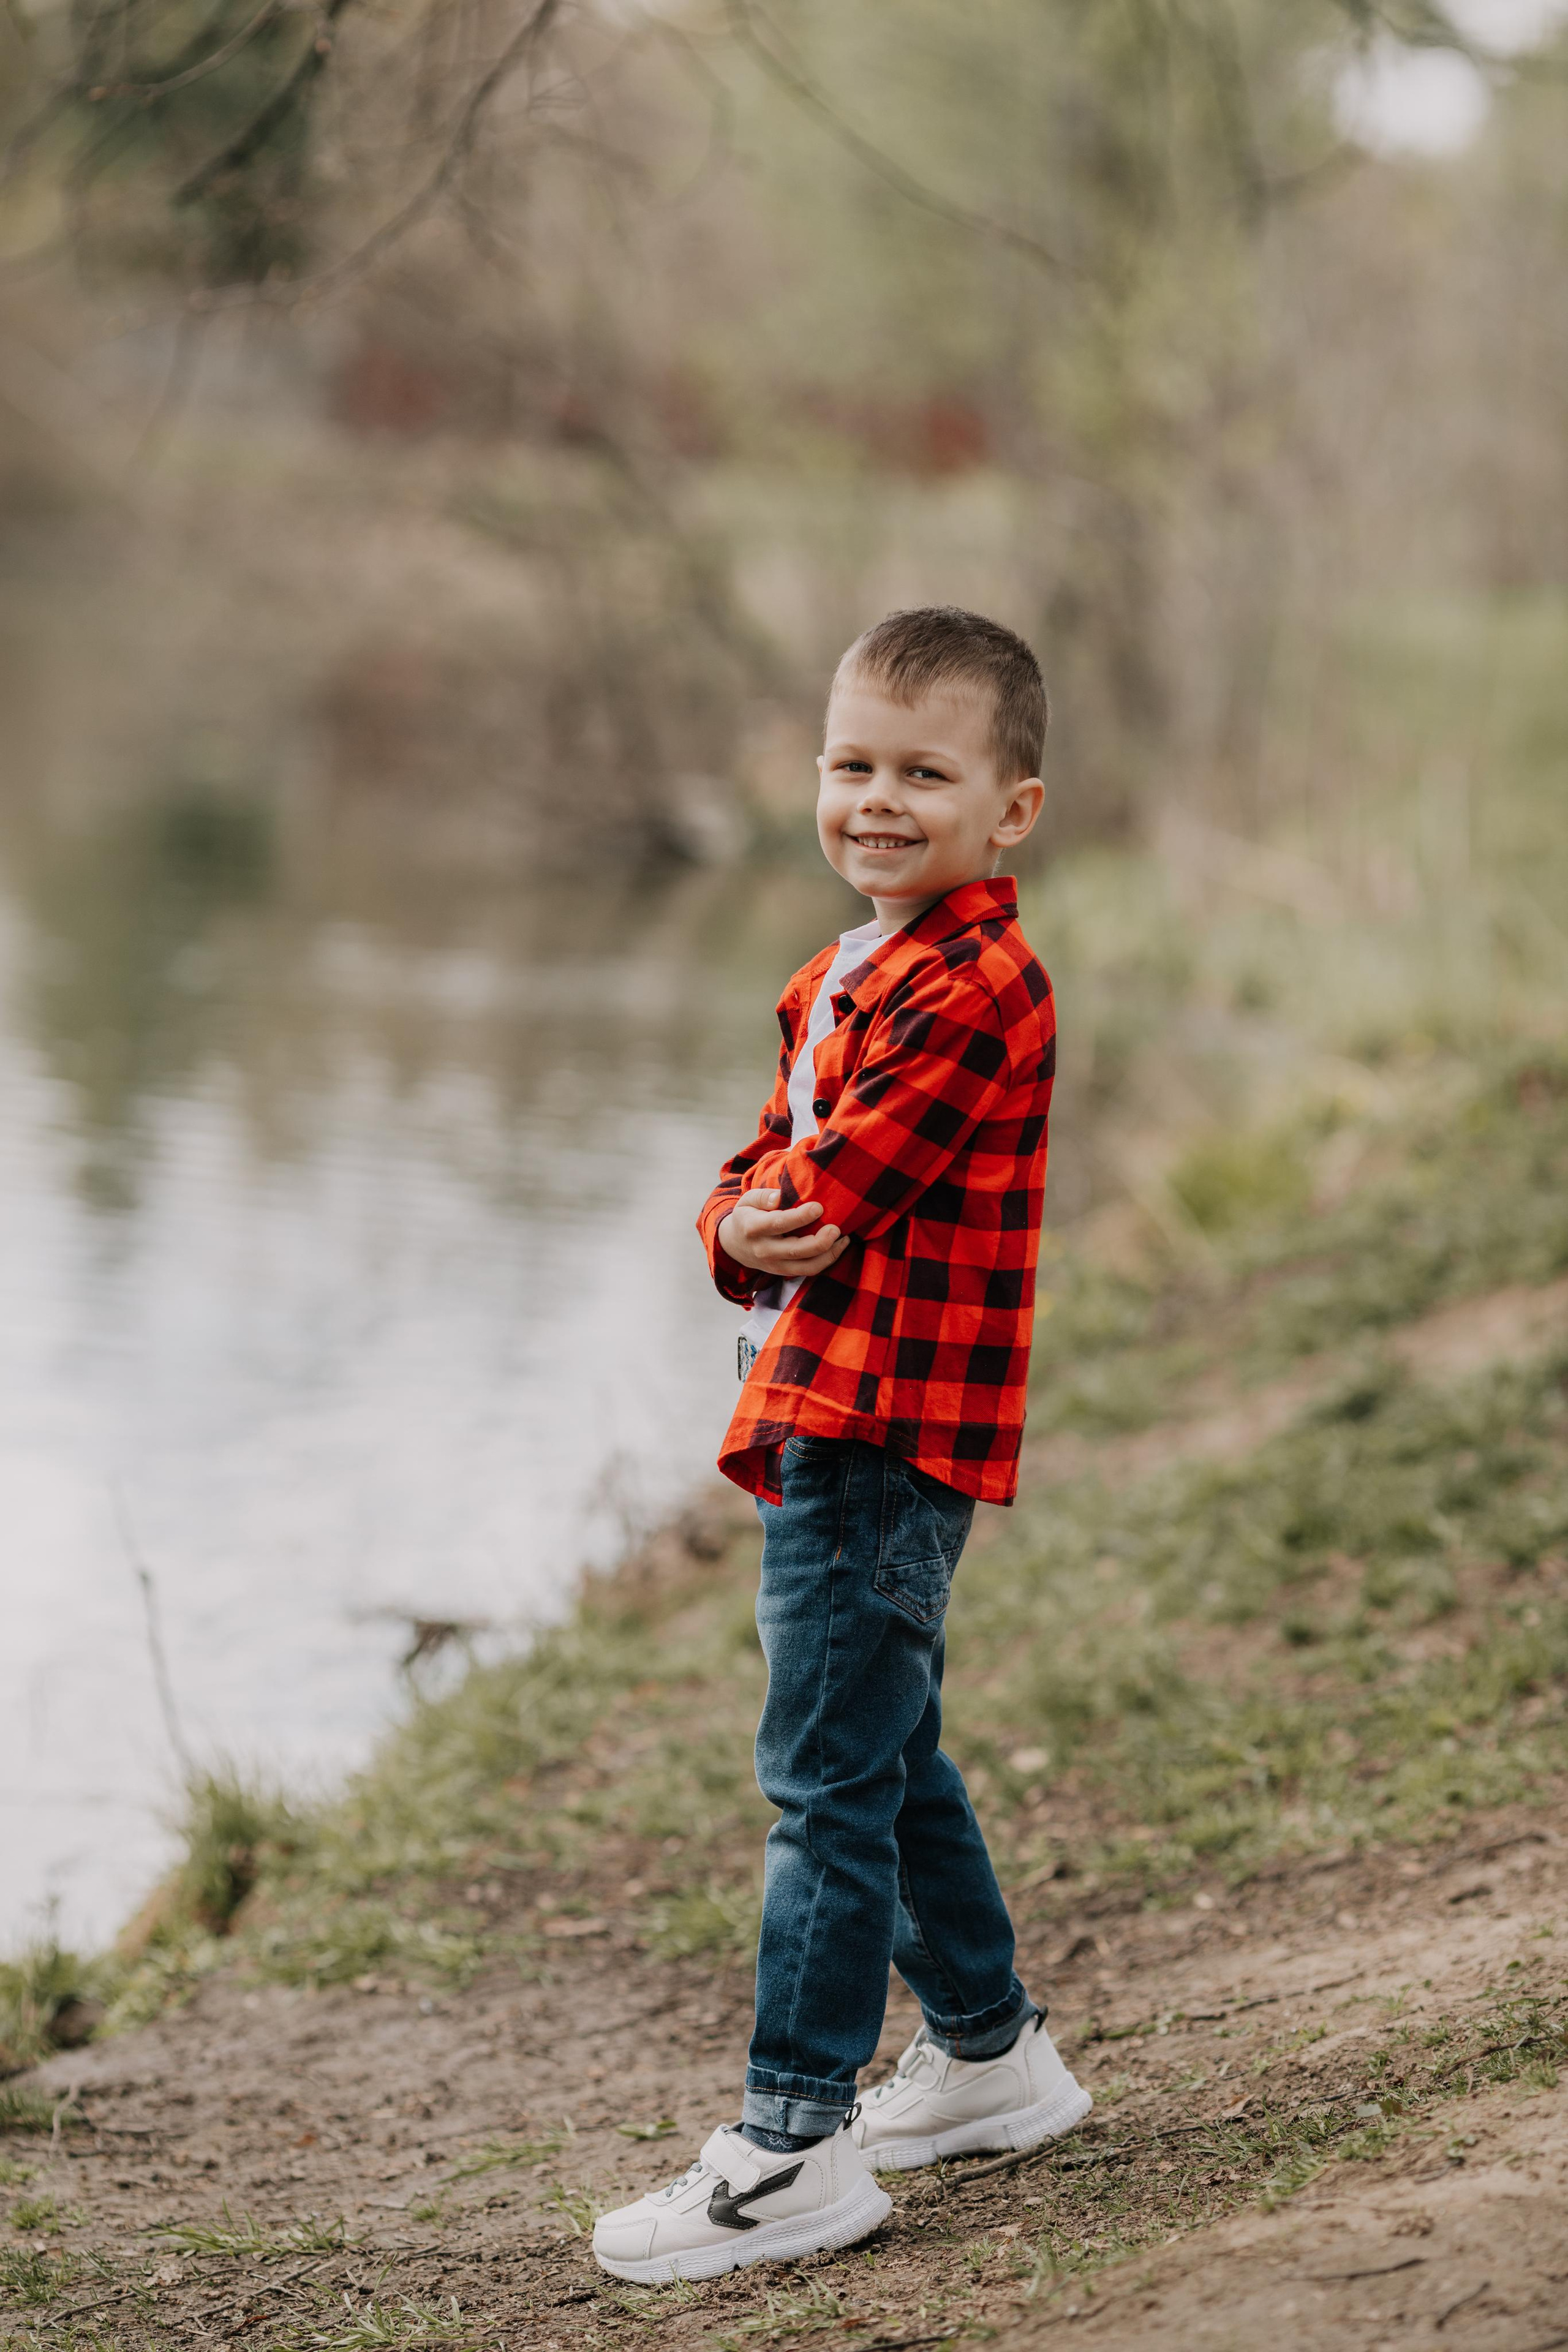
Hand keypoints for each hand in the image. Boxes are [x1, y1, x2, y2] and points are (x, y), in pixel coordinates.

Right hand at [717, 1188, 850, 1280]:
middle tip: (836, 1228)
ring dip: (829, 1255)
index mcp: (753, 1228)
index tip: (819, 1207)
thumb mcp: (747, 1201)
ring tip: (843, 1239)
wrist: (735, 1245)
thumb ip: (762, 1196)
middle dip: (820, 1241)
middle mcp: (764, 1250)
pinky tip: (838, 1246)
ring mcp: (774, 1265)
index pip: (779, 1223)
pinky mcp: (784, 1272)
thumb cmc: (747, 1216)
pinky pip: (809, 1271)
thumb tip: (779, 1197)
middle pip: (795, 1251)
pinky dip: (826, 1261)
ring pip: (806, 1267)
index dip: (801, 1217)